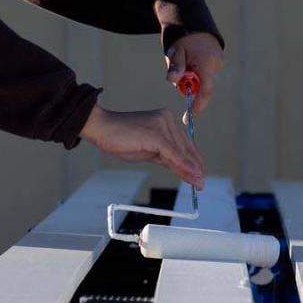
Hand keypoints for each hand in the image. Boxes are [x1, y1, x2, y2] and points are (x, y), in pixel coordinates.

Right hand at [80, 105, 204, 187]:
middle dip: (194, 167)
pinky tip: (190, 175)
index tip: (199, 173)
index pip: (184, 143)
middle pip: (185, 147)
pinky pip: (172, 153)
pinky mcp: (156, 134)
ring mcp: (162, 125)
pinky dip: (181, 166)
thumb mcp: (148, 151)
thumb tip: (181, 168)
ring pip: (179, 151)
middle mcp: (168, 120)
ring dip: (190, 169)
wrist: (101, 127)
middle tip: (201, 183)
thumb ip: (165, 157)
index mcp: (166, 121)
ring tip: (198, 183)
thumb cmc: (121, 138)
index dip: (193, 159)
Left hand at [165, 32, 223, 114]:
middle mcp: (216, 66)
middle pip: (202, 86)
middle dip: (188, 86)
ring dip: (191, 77)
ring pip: (202, 81)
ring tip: (184, 61)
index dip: (198, 106)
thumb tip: (172, 80)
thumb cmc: (183, 38)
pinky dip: (196, 72)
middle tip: (176, 74)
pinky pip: (205, 74)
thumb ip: (175, 67)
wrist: (195, 24)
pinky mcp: (217, 62)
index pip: (205, 91)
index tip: (189, 117)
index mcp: (206, 64)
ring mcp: (218, 64)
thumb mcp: (176, 52)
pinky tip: (191, 61)